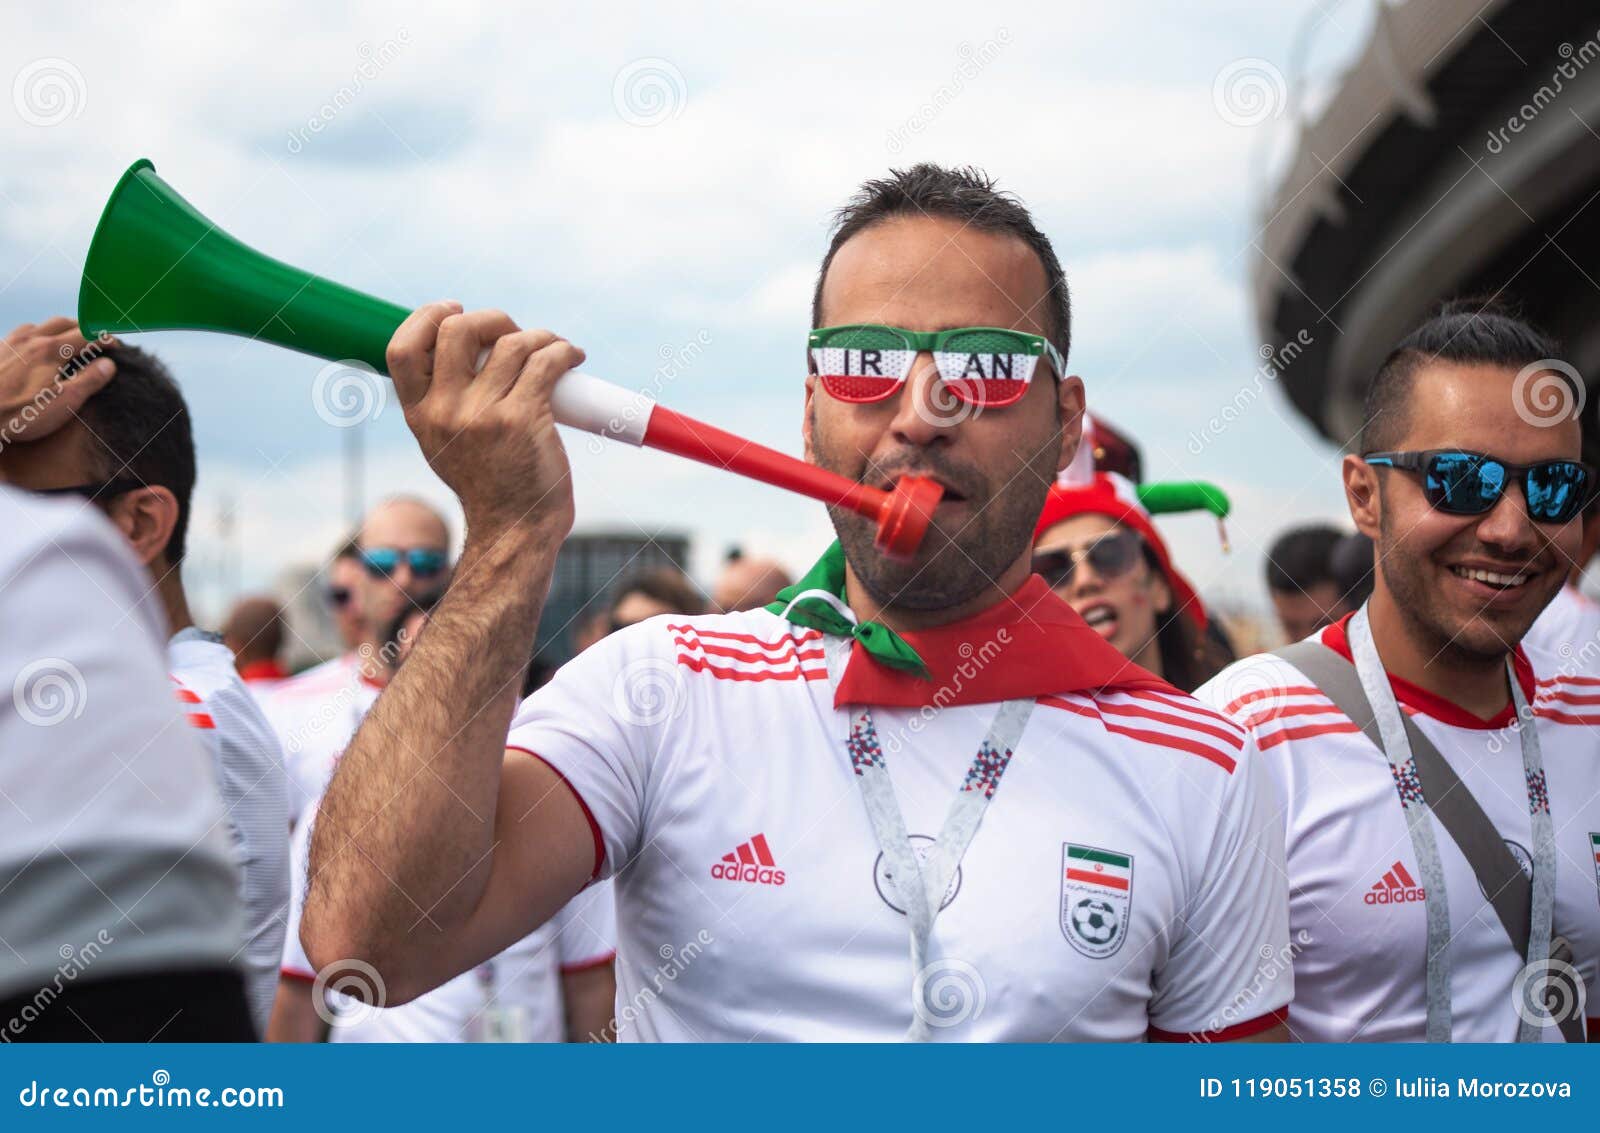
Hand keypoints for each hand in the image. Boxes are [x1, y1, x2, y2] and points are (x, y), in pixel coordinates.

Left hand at [1, 318, 116, 446]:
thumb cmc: (20, 413)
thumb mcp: (63, 402)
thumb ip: (89, 380)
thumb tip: (109, 364)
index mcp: (52, 350)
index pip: (87, 335)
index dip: (105, 338)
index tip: (115, 346)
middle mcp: (31, 339)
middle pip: (63, 323)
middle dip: (83, 328)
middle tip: (95, 339)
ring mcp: (10, 343)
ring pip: (39, 325)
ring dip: (57, 329)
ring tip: (65, 342)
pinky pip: (18, 334)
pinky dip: (34, 335)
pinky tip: (32, 349)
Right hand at [387, 303, 583, 539]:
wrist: (514, 529)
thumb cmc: (488, 483)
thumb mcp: (444, 443)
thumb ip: (443, 401)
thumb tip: (466, 348)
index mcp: (420, 415)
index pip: (401, 349)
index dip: (426, 317)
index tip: (455, 309)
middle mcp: (445, 412)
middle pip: (458, 330)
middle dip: (493, 319)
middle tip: (513, 334)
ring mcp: (483, 415)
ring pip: (512, 343)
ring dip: (540, 336)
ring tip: (554, 348)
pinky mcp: (523, 419)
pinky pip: (546, 362)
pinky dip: (564, 350)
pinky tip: (572, 357)